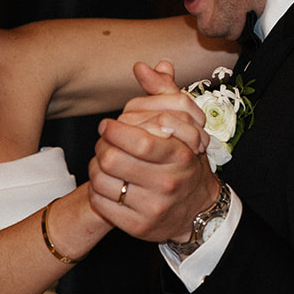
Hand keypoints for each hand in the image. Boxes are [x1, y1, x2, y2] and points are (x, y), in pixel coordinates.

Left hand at [87, 62, 218, 242]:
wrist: (198, 209)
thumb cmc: (184, 159)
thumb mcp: (183, 124)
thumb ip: (163, 91)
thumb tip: (143, 65)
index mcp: (180, 156)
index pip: (140, 141)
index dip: (114, 130)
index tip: (107, 125)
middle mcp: (168, 184)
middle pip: (113, 161)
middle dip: (101, 148)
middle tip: (102, 143)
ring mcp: (153, 208)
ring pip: (102, 182)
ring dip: (95, 168)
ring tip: (102, 162)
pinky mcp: (139, 227)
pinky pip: (102, 204)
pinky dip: (95, 191)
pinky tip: (105, 183)